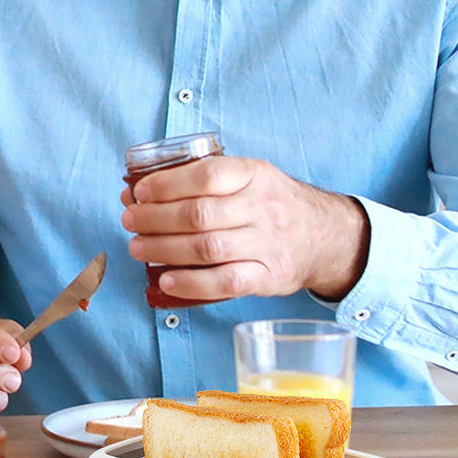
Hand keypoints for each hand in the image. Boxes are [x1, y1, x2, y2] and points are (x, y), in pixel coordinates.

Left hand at [121, 154, 369, 303]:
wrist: (327, 236)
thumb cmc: (272, 204)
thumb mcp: (250, 177)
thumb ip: (206, 180)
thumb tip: (138, 191)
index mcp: (255, 174)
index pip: (208, 175)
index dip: (168, 184)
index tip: (140, 192)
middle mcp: (263, 207)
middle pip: (200, 214)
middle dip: (156, 219)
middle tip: (130, 221)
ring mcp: (268, 244)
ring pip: (209, 248)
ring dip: (165, 249)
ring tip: (138, 247)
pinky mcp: (269, 277)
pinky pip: (227, 282)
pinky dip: (192, 283)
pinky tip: (166, 280)